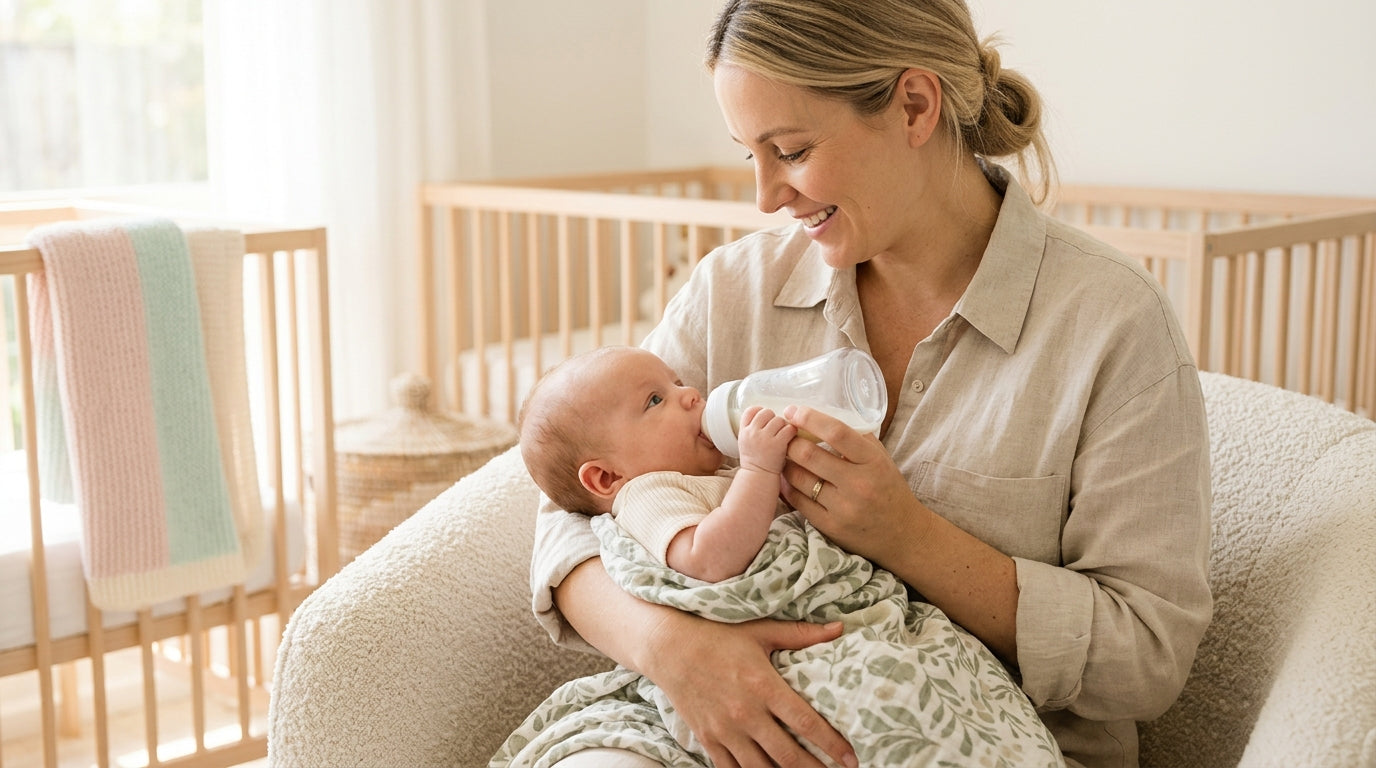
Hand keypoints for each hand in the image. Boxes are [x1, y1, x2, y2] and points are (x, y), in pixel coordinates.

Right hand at [641, 611, 856, 767]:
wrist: (667, 646)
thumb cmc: (717, 634)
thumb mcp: (760, 630)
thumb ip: (802, 634)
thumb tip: (840, 628)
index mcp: (763, 686)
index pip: (806, 723)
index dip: (832, 744)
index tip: (851, 758)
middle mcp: (746, 713)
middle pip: (788, 755)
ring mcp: (725, 730)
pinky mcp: (708, 738)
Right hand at [737, 405, 795, 474]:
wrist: (759, 478)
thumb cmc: (755, 462)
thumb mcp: (745, 443)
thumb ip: (752, 429)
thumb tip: (766, 415)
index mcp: (744, 431)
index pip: (751, 411)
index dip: (760, 412)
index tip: (766, 420)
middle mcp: (752, 432)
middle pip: (766, 412)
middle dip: (774, 419)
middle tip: (777, 431)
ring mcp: (764, 438)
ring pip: (779, 420)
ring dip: (784, 426)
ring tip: (783, 436)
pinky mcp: (777, 444)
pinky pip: (789, 429)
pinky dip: (792, 432)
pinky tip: (790, 439)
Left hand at [779, 405, 927, 564]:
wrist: (903, 534)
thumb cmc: (889, 489)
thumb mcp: (881, 458)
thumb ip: (856, 437)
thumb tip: (822, 416)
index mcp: (872, 461)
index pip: (837, 432)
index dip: (810, 418)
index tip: (793, 411)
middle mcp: (857, 484)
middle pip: (808, 455)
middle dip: (790, 442)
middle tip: (784, 436)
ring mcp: (842, 508)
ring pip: (798, 478)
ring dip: (785, 463)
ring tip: (783, 456)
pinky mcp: (830, 526)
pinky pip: (797, 501)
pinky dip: (787, 486)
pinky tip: (786, 478)